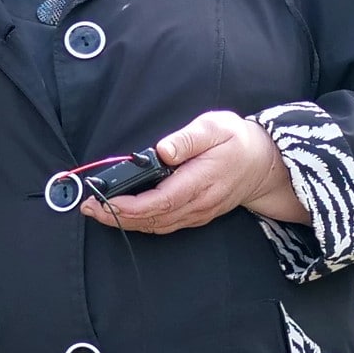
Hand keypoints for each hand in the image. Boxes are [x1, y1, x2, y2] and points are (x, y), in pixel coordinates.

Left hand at [84, 109, 300, 234]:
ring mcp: (198, 212)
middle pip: (153, 218)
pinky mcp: (197, 215)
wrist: (264, 164)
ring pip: (157, 225)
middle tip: (89, 208)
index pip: (160, 200)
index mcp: (200, 180)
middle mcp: (199, 203)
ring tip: (99, 212)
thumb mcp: (215, 126)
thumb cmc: (238, 141)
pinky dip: (142, 223)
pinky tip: (125, 215)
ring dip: (126, 222)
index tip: (104, 201)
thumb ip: (188, 138)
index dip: (129, 205)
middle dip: (117, 216)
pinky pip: (166, 225)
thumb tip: (162, 150)